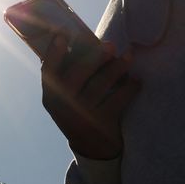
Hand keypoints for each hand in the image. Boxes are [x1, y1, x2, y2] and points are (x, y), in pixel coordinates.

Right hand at [41, 35, 140, 159]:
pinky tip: (137, 80)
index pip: (48, 72)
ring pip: (100, 85)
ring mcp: (83, 116)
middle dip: (94, 57)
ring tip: (129, 56)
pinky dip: (130, 88)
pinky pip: (118, 100)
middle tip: (111, 45)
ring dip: (117, 68)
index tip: (62, 34)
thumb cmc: (79, 112)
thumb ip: (67, 76)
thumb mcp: (66, 99)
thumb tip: (78, 40)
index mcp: (51, 97)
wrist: (91, 149)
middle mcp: (64, 107)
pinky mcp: (102, 124)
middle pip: (76, 76)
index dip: (53, 53)